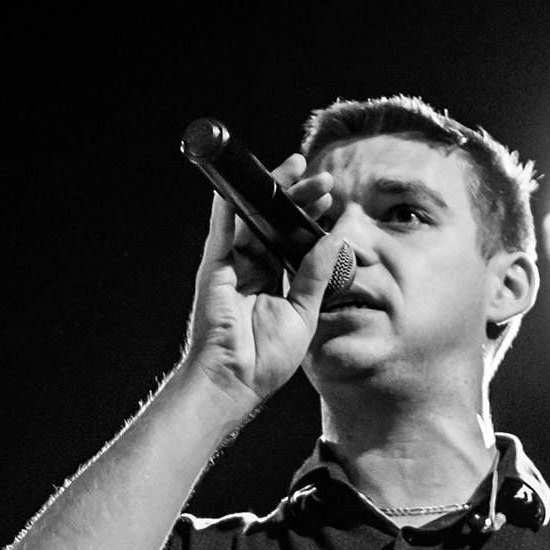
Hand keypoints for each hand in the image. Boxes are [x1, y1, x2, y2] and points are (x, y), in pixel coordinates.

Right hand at [181, 158, 340, 416]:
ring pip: (252, 217)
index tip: (331, 199)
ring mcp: (231, 266)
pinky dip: (228, 207)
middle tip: (322, 178)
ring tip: (298, 167)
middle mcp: (251, 268)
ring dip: (274, 191)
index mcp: (273, 280)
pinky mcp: (215, 269)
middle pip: (273, 221)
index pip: (292, 238)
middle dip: (297, 195)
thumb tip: (335, 240)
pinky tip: (239, 184)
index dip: (309, 217)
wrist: (235, 381)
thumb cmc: (266, 360)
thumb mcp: (303, 314)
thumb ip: (316, 276)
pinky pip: (222, 231)